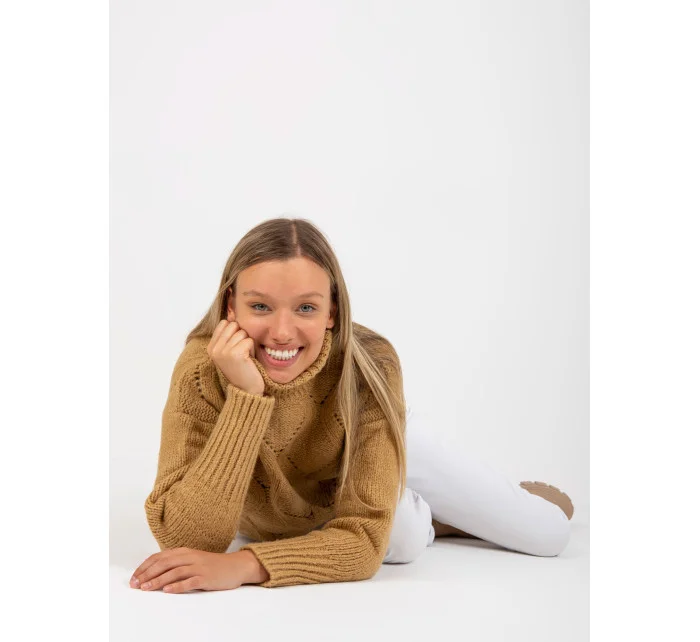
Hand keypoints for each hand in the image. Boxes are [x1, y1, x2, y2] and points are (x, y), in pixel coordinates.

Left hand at [130, 548, 266, 593]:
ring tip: (146, 588)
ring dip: (158, 580)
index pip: (160, 557)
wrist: (236, 566)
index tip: (134, 577)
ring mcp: (199, 566)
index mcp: (185, 551)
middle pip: (164, 563)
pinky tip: (168, 591)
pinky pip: (190, 581)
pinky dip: (178, 586)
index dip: (145, 566)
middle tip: (135, 584)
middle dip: (147, 574)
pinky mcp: (206, 577)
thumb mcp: (193, 559)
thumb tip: (154, 572)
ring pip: (174, 572)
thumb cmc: (212, 565)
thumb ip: (176, 563)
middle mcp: (190, 557)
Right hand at [207, 311, 264, 395]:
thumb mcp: (231, 350)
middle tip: (242, 353)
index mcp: (211, 347)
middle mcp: (214, 349)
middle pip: (234, 325)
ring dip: (248, 343)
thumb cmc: (242, 368)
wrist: (247, 390)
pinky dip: (252, 349)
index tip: (236, 347)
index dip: (235, 331)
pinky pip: (249, 340)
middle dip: (242, 336)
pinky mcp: (235, 354)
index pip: (225, 323)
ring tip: (245, 357)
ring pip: (242, 332)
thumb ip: (229, 334)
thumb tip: (232, 312)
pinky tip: (249, 360)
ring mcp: (223, 351)